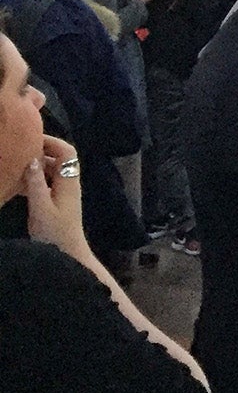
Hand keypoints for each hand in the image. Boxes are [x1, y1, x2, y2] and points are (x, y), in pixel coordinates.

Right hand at [21, 135, 89, 258]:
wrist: (67, 255)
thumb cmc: (55, 233)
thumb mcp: (41, 208)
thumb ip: (36, 184)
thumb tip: (32, 160)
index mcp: (68, 182)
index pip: (66, 152)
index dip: (51, 141)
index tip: (30, 137)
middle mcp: (68, 183)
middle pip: (59, 159)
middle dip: (40, 151)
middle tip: (17, 149)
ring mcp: (63, 192)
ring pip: (51, 171)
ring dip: (35, 166)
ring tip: (14, 163)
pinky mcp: (55, 201)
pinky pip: (45, 183)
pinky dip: (33, 179)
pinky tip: (15, 184)